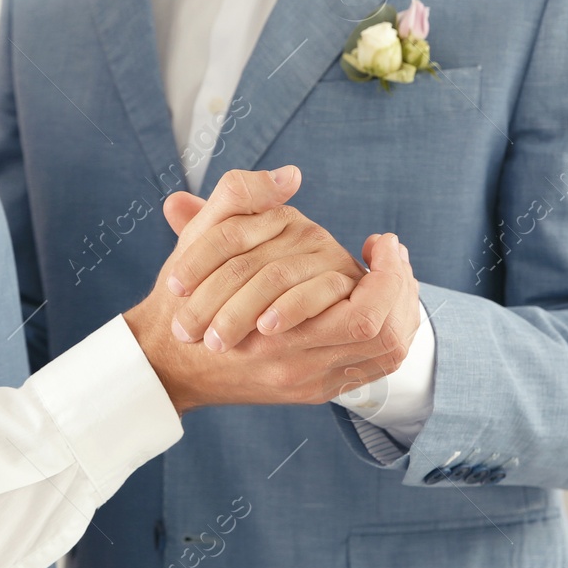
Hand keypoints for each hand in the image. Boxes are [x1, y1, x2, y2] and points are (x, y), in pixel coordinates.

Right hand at [123, 168, 420, 413]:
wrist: (164, 359)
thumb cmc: (183, 295)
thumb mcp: (203, 238)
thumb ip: (241, 196)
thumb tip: (290, 176)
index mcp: (279, 329)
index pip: (366, 311)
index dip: (388, 271)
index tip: (381, 239)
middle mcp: (299, 364)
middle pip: (384, 335)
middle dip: (402, 290)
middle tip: (394, 255)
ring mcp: (308, 382)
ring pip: (384, 353)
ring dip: (401, 311)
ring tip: (396, 274)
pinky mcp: (313, 391)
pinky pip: (372, 367)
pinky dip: (387, 332)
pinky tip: (383, 302)